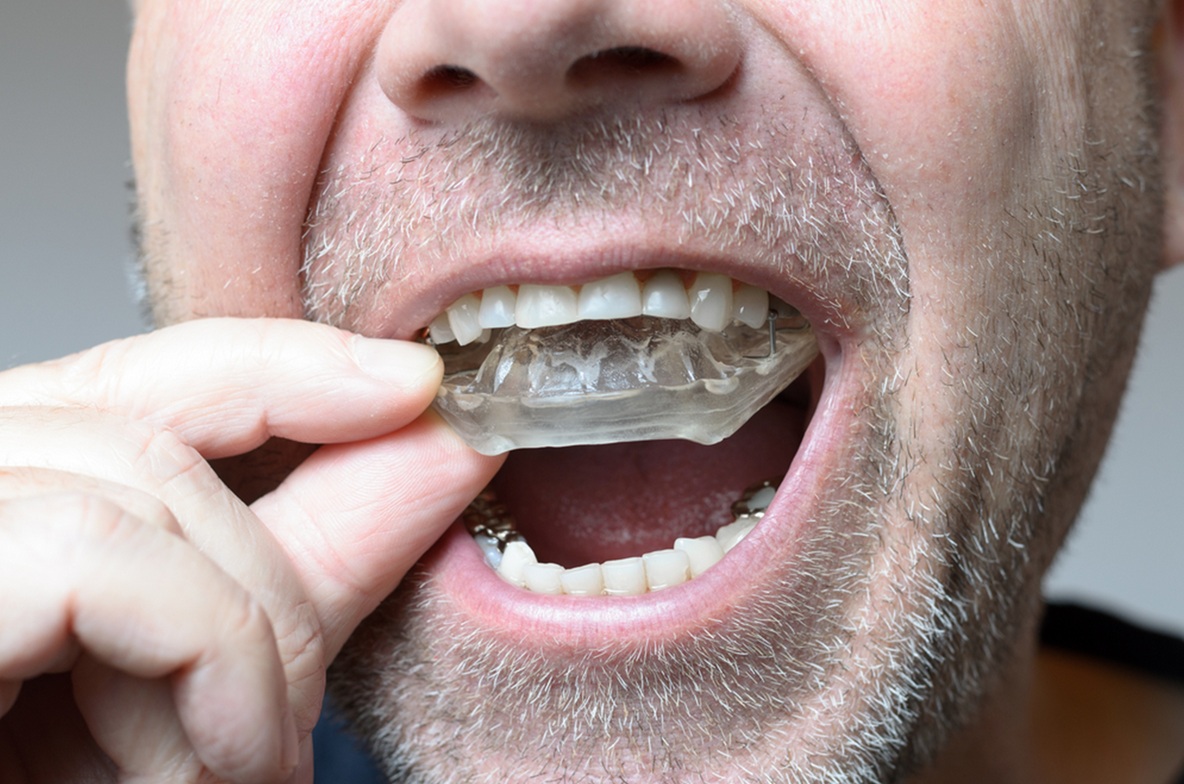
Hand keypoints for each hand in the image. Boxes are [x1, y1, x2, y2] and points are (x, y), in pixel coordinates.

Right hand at [0, 318, 501, 782]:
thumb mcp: (187, 689)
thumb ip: (303, 563)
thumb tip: (441, 446)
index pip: (142, 375)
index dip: (287, 366)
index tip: (415, 385)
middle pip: (148, 430)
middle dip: (271, 572)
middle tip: (290, 721)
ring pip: (137, 490)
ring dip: (239, 643)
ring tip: (236, 767)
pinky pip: (100, 558)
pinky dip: (202, 656)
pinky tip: (212, 763)